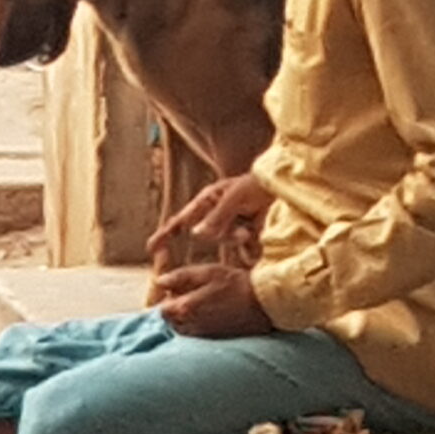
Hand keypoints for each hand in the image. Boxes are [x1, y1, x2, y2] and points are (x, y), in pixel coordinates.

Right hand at [147, 170, 270, 274]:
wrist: (282, 188)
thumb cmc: (255, 185)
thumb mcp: (234, 197)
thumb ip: (216, 216)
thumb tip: (195, 235)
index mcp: (206, 201)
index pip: (180, 220)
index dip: (165, 235)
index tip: (151, 248)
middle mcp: (215, 215)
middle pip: (203, 234)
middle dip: (215, 239)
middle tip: (215, 246)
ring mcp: (231, 227)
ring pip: (225, 240)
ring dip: (237, 236)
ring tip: (251, 228)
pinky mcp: (246, 237)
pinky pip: (241, 248)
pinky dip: (249, 245)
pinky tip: (256, 231)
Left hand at [157, 261, 273, 339]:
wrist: (264, 304)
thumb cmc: (236, 284)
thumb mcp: (207, 272)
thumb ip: (180, 277)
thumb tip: (159, 281)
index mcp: (185, 308)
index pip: (161, 310)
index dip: (166, 299)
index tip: (176, 291)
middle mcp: (191, 326)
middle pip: (170, 322)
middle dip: (174, 310)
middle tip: (189, 296)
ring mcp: (203, 336)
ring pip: (182, 330)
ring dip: (184, 319)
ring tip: (201, 306)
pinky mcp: (214, 340)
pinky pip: (197, 336)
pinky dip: (197, 327)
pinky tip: (211, 316)